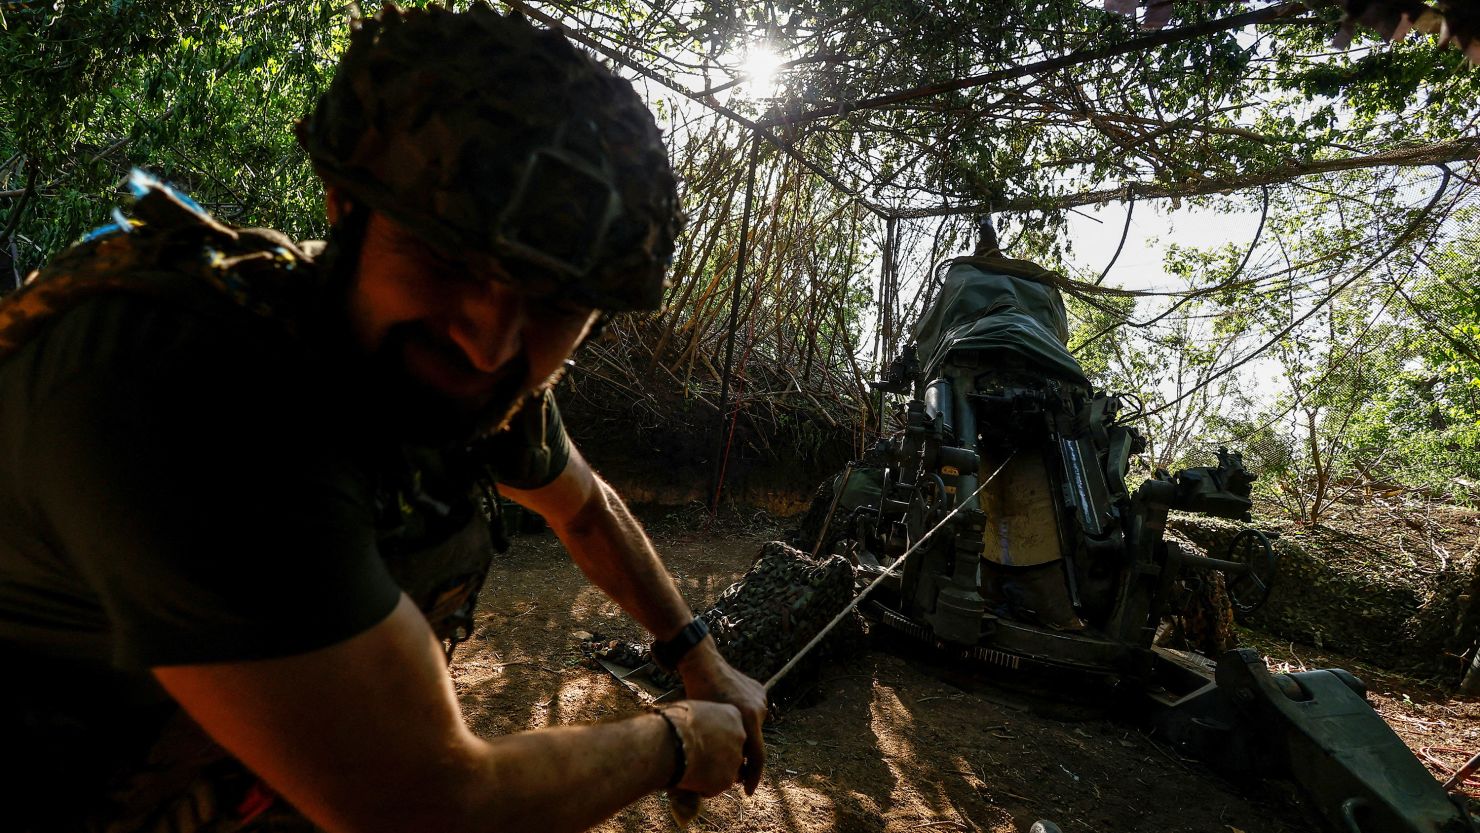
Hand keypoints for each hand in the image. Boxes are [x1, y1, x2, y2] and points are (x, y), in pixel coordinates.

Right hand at [660, 701, 744, 795]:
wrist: (671, 743)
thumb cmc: (675, 722)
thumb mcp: (692, 708)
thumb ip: (702, 716)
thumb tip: (694, 719)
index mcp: (733, 715)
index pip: (730, 727)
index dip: (714, 736)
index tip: (700, 737)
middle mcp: (740, 736)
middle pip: (731, 749)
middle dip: (717, 754)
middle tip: (696, 755)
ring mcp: (735, 759)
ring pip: (726, 769)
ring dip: (712, 772)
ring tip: (689, 768)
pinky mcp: (727, 780)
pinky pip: (717, 786)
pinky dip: (705, 786)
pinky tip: (689, 779)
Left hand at [677, 640, 767, 793]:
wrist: (701, 662)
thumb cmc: (695, 695)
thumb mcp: (704, 725)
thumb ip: (717, 748)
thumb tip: (719, 776)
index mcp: (747, 718)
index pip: (757, 757)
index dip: (752, 778)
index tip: (747, 793)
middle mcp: (758, 709)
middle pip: (753, 743)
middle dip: (743, 757)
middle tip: (730, 769)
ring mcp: (761, 698)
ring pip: (752, 728)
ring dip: (742, 736)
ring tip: (723, 736)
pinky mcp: (759, 690)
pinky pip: (751, 713)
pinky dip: (742, 720)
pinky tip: (727, 717)